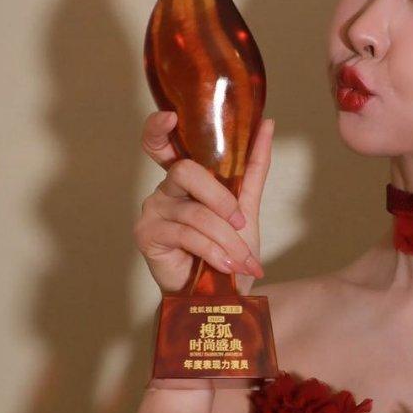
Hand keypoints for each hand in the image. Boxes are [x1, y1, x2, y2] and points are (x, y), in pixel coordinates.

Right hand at [134, 110, 273, 297]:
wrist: (221, 296)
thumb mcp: (247, 206)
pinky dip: (213, 251)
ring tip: (242, 260)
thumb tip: (266, 124)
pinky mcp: (147, 235)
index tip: (171, 116)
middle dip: (221, 199)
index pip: (160, 144)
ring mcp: (152, 211)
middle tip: (241, 222)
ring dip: (227, 239)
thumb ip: (253, 166)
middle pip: (186, 172)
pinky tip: (225, 265)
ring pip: (194, 212)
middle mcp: (164, 189)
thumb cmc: (228, 251)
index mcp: (184, 179)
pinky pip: (186, 234)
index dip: (158, 128)